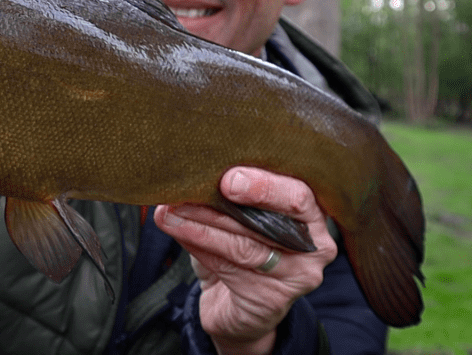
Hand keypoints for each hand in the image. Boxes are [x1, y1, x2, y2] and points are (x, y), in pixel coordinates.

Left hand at [155, 167, 337, 354]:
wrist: (236, 305)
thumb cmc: (240, 247)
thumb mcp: (237, 215)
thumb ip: (226, 196)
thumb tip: (189, 177)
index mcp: (311, 213)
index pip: (297, 194)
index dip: (263, 184)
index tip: (227, 178)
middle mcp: (315, 244)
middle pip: (276, 220)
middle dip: (231, 204)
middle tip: (190, 193)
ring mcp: (298, 274)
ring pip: (244, 244)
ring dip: (200, 225)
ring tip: (168, 213)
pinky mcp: (273, 298)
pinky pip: (229, 267)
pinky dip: (199, 247)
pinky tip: (178, 232)